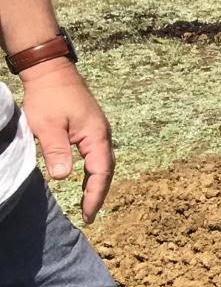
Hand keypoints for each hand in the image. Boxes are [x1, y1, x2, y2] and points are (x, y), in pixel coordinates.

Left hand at [20, 59, 114, 223]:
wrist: (52, 71)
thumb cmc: (49, 97)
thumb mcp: (48, 126)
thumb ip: (57, 151)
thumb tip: (62, 178)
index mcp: (96, 136)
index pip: (100, 173)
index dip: (94, 195)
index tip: (87, 215)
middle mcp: (102, 135)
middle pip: (106, 170)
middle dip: (98, 193)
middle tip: (89, 214)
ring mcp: (98, 130)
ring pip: (102, 162)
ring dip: (96, 182)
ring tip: (88, 201)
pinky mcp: (90, 128)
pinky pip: (95, 155)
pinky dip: (93, 170)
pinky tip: (85, 177)